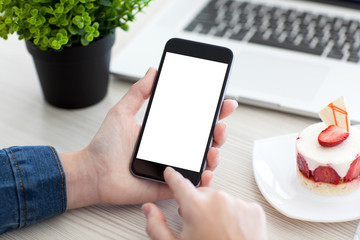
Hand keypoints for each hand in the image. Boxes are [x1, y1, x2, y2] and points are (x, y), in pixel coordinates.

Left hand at [61, 68, 237, 208]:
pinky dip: (203, 179)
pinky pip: (191, 182)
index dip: (211, 112)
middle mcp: (172, 148)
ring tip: (212, 148)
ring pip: (202, 160)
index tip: (223, 103)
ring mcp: (173, 165)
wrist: (94, 173)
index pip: (194, 120)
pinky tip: (205, 171)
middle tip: (220, 125)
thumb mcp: (122, 112)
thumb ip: (138, 92)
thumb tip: (153, 71)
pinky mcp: (170, 183)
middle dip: (218, 131)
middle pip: (204, 139)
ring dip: (214, 153)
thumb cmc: (105, 146)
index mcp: (165, 131)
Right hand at [142, 167, 267, 239]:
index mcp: (196, 207)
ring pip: (221, 199)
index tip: (170, 173)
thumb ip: (157, 226)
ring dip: (216, 210)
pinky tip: (231, 231)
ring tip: (217, 231)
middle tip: (198, 225)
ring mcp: (238, 203)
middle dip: (197, 205)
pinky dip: (234, 215)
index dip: (172, 177)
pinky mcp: (254, 210)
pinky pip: (239, 205)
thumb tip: (150, 209)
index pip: (179, 183)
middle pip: (201, 193)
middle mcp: (218, 199)